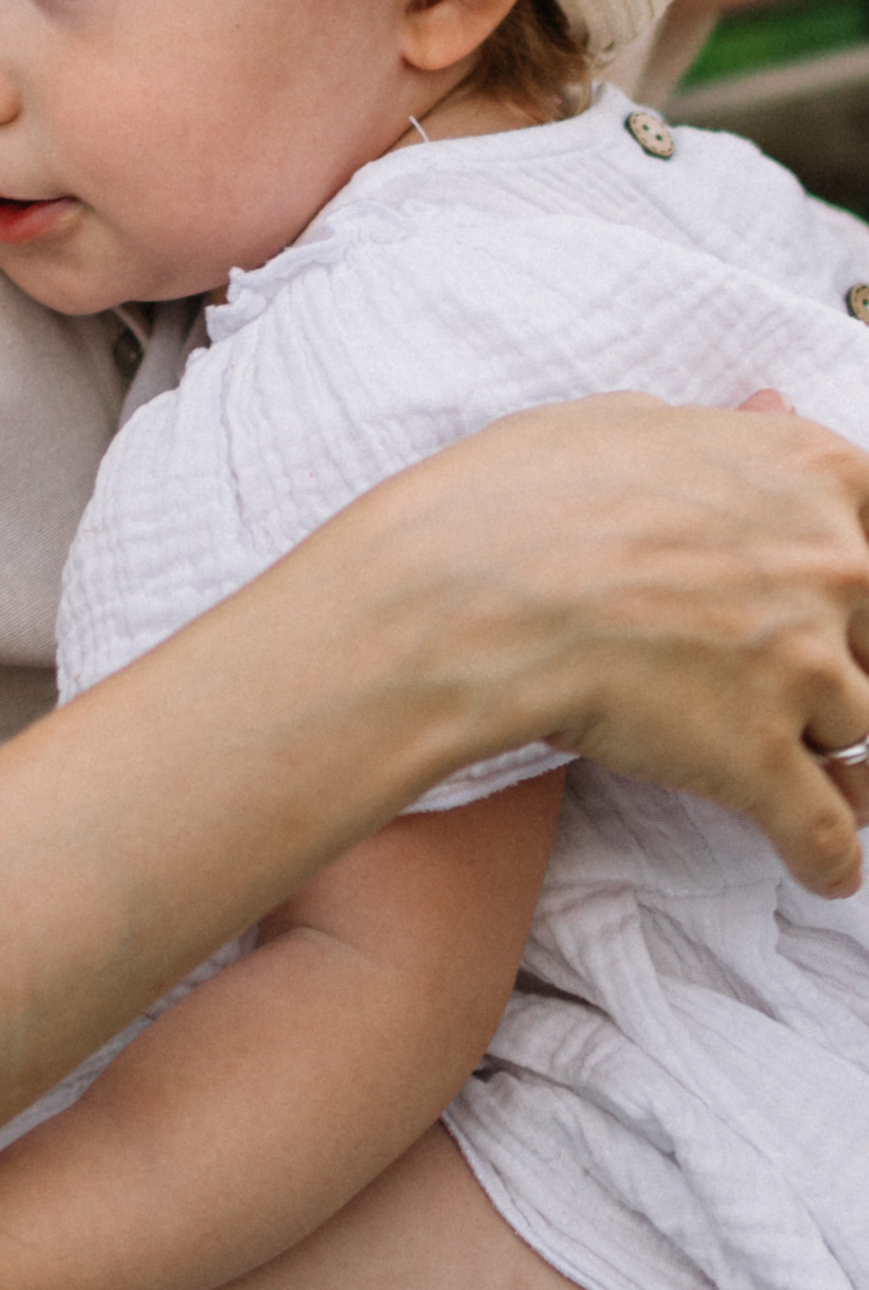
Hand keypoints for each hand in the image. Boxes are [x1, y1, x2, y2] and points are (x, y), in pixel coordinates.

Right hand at [367, 395, 868, 896]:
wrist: (461, 593)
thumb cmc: (522, 499)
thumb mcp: (628, 422)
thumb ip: (721, 435)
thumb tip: (761, 417)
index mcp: (812, 476)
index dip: (854, 586)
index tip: (836, 610)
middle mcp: (831, 567)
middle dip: (844, 667)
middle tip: (793, 685)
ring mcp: (804, 667)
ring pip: (864, 731)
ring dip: (833, 755)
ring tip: (809, 774)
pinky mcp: (760, 758)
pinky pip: (827, 830)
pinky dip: (825, 858)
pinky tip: (821, 871)